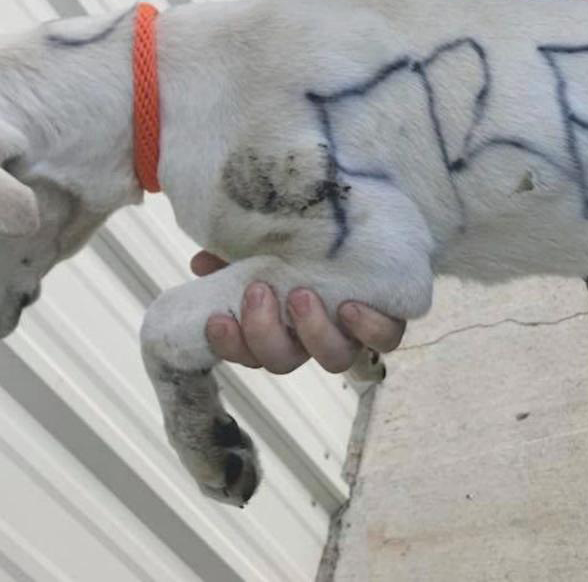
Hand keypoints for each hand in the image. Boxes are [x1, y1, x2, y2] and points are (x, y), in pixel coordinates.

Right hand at [192, 251, 406, 373]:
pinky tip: (350, 307)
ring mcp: (351, 333)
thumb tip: (201, 262)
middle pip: (284, 362)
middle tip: (258, 290)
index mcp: (280, 326)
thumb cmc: (310, 243)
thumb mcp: (266, 244)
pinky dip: (367, 329)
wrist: (372, 225)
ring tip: (301, 295)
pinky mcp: (386, 320)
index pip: (250, 354)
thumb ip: (233, 253)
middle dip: (264, 333)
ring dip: (312, 332)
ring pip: (333, 358)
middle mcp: (312, 338)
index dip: (231, 347)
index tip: (217, 319)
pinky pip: (383, 339)